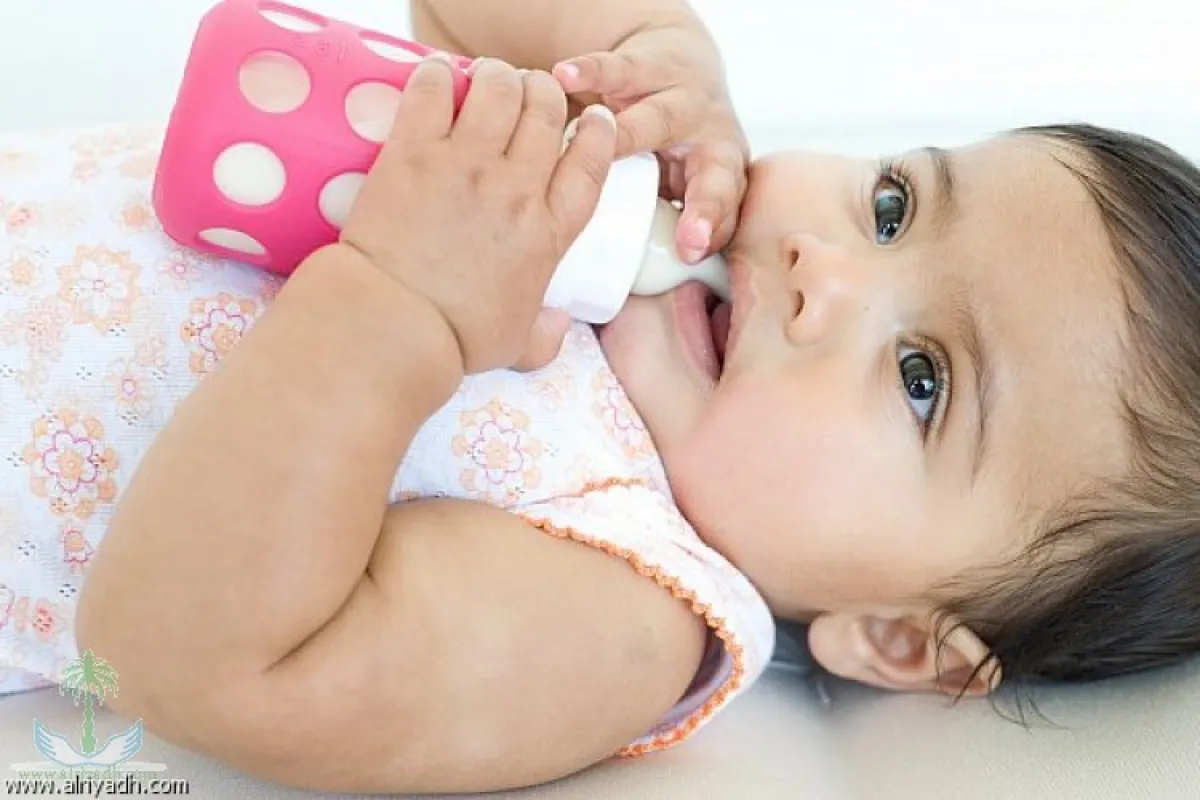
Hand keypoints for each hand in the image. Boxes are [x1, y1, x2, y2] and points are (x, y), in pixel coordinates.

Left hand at [339, 56, 616, 373]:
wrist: (392, 327)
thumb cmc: (454, 340)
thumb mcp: (518, 344)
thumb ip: (545, 334)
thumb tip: (558, 326)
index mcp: (549, 232)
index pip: (591, 162)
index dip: (597, 132)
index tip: (593, 119)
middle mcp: (517, 189)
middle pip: (547, 110)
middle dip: (542, 92)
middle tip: (525, 96)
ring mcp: (466, 166)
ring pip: (499, 87)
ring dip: (496, 76)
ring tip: (484, 80)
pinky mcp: (414, 153)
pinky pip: (434, 89)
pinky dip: (439, 74)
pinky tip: (438, 75)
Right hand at [552, 22, 749, 263]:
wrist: (675, 58)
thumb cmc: (668, 142)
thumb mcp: (673, 184)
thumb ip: (656, 227)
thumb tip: (612, 288)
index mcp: (721, 175)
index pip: (726, 213)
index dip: (714, 234)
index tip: (692, 255)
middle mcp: (712, 138)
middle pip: (713, 175)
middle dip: (705, 206)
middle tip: (691, 239)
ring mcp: (680, 98)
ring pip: (657, 119)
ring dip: (627, 133)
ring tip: (595, 140)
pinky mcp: (644, 65)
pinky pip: (615, 69)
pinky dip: (588, 72)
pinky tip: (561, 76)